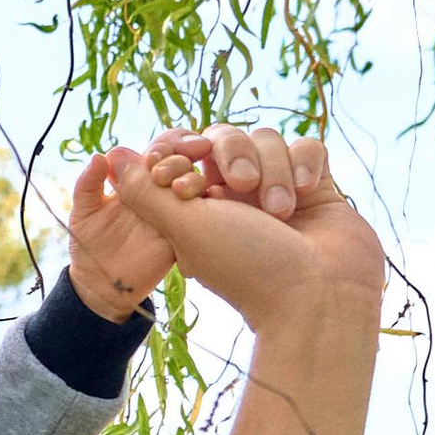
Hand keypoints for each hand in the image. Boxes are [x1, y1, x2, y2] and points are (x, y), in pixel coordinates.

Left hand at [113, 129, 384, 333]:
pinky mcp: (317, 189)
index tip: (182, 181)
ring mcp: (278, 191)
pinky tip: (305, 193)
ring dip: (273, 169)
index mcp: (199, 211)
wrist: (320, 297)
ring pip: (269, 140)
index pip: (183, 155)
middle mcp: (238, 199)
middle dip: (232, 154)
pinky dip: (304, 164)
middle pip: (227, 138)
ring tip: (281, 211)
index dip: (180, 156)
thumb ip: (146, 192)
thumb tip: (115, 156)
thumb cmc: (249, 267)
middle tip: (240, 184)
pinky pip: (308, 148)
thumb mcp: (185, 230)